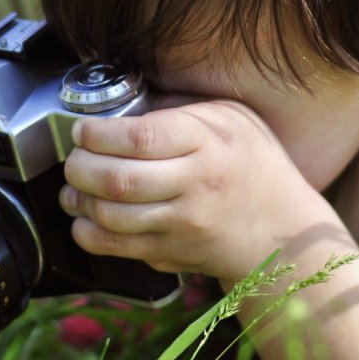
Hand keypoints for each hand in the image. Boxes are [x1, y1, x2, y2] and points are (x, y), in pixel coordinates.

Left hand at [59, 99, 339, 281]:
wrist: (285, 230)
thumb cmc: (254, 164)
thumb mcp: (231, 118)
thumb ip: (180, 108)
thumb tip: (123, 107)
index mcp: (207, 142)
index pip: (139, 138)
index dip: (98, 134)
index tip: (84, 129)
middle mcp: (194, 185)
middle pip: (116, 179)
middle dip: (79, 166)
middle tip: (75, 157)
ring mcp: (181, 224)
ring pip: (109, 216)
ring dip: (77, 199)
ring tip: (74, 186)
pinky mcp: (171, 253)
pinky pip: (114, 247)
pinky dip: (87, 232)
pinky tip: (86, 216)